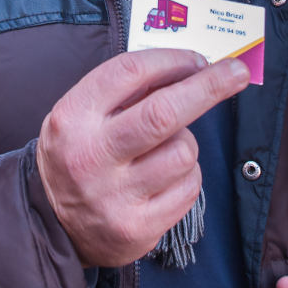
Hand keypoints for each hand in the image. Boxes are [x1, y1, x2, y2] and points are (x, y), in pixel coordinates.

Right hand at [36, 48, 249, 266]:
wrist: (50, 223)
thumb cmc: (78, 153)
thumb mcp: (82, 113)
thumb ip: (126, 91)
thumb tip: (190, 68)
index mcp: (74, 117)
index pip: (130, 73)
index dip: (172, 60)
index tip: (199, 59)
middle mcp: (91, 156)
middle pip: (163, 112)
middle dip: (209, 87)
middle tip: (237, 71)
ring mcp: (115, 196)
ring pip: (184, 152)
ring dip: (186, 142)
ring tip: (164, 149)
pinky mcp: (138, 228)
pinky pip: (189, 187)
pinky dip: (187, 175)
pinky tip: (165, 178)